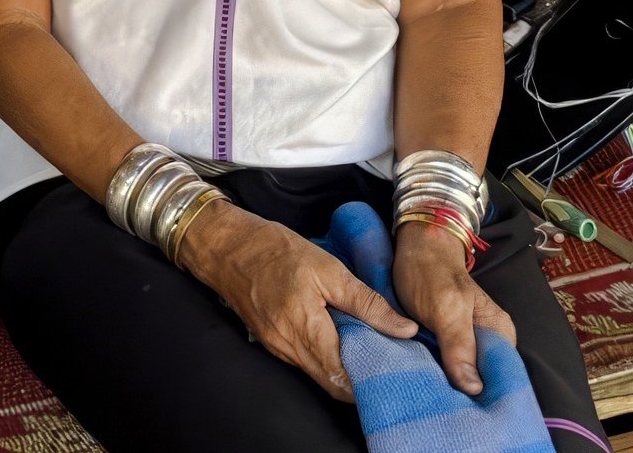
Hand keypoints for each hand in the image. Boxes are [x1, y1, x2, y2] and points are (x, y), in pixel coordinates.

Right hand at [175, 199, 418, 399]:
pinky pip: (306, 362)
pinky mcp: (273, 343)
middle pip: (334, 385)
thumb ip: (368, 303)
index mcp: (304, 329)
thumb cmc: (276, 251)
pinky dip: (328, 358)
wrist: (228, 247)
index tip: (398, 371)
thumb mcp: (329, 269)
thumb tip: (405, 329)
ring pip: (320, 375)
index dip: (372, 382)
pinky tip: (344, 340)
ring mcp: (278, 348)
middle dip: (363, 380)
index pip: (344, 380)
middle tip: (391, 362)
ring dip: (346, 370)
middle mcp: (288, 348)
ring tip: (374, 350)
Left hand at [390, 223, 517, 395]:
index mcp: (498, 332)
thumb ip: (460, 346)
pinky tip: (426, 386)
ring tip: (434, 403)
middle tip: (443, 411)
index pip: (502, 378)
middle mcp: (489, 339)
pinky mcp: (449, 341)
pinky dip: (438, 376)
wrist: (415, 246)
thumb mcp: (445, 308)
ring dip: (450, 388)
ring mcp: (468, 341)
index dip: (487, 398)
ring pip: (464, 375)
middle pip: (483, 380)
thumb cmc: (431, 272)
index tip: (466, 415)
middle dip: (465, 397)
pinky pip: (449, 366)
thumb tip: (475, 388)